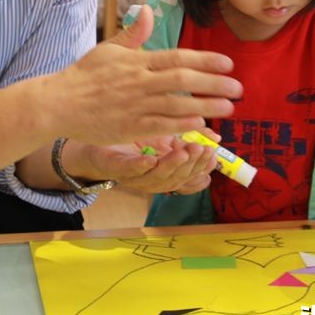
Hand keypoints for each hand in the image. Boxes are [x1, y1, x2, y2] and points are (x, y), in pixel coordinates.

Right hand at [40, 5, 241, 147]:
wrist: (59, 103)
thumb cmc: (84, 76)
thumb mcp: (108, 48)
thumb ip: (133, 33)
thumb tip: (147, 10)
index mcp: (136, 61)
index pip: (177, 58)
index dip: (205, 61)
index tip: (227, 64)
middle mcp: (139, 82)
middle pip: (183, 81)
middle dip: (214, 84)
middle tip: (238, 88)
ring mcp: (135, 106)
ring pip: (178, 106)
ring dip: (207, 107)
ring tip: (229, 108)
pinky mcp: (130, 128)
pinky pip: (162, 126)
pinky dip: (184, 125)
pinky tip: (202, 125)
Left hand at [80, 133, 218, 194]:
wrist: (98, 138)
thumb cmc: (136, 138)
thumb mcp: (167, 133)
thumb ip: (190, 135)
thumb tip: (216, 137)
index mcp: (166, 174)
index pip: (189, 178)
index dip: (202, 169)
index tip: (213, 155)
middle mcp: (152, 180)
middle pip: (176, 180)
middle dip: (191, 166)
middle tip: (201, 150)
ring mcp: (133, 177)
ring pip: (156, 179)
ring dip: (171, 166)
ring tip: (183, 152)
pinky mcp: (115, 168)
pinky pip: (129, 171)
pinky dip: (140, 167)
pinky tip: (150, 159)